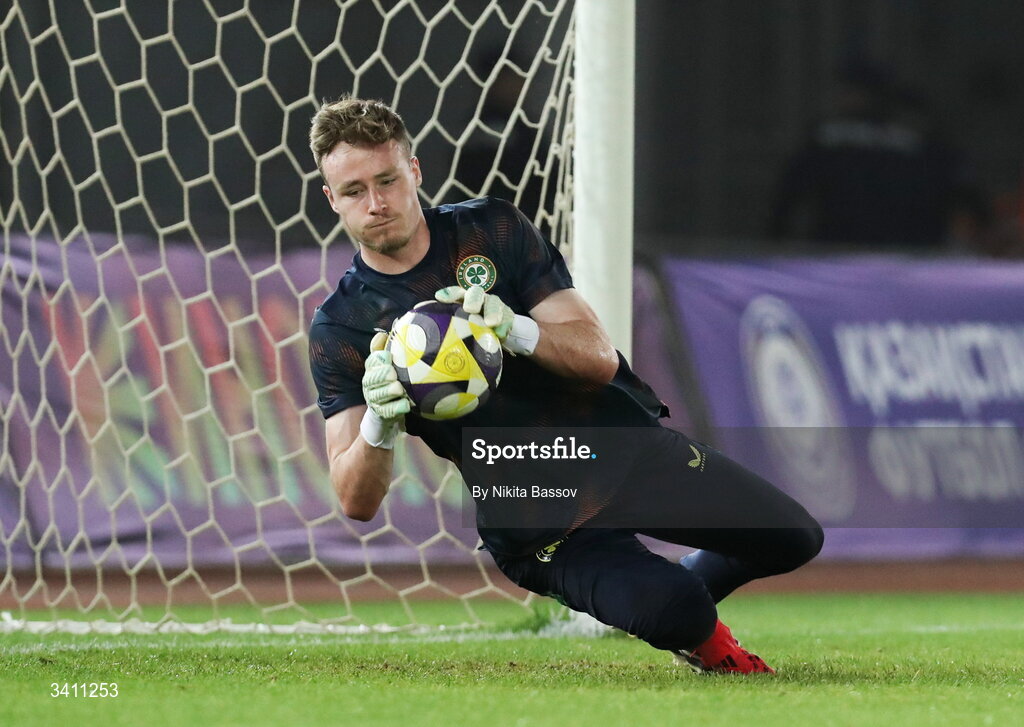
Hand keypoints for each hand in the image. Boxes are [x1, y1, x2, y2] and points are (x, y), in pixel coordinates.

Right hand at [360, 331, 410, 447]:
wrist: (386, 419)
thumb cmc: (390, 387)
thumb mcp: (388, 370)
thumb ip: (383, 352)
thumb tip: (382, 333)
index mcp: (372, 372)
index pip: (371, 363)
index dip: (377, 360)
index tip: (387, 356)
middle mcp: (370, 386)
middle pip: (372, 378)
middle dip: (382, 375)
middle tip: (393, 373)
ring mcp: (374, 401)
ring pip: (378, 395)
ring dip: (388, 391)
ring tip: (399, 388)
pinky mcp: (381, 415)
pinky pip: (387, 412)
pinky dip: (396, 408)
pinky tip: (406, 405)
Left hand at [435, 285, 514, 338]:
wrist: (495, 333)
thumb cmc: (470, 333)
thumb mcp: (456, 331)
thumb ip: (443, 332)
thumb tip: (420, 348)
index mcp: (463, 300)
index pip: (455, 293)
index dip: (448, 293)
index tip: (439, 298)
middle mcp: (479, 299)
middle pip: (476, 293)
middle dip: (472, 299)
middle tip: (469, 309)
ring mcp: (494, 305)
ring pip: (494, 303)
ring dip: (492, 311)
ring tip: (491, 323)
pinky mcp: (507, 314)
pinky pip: (507, 318)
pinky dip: (504, 325)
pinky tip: (501, 334)